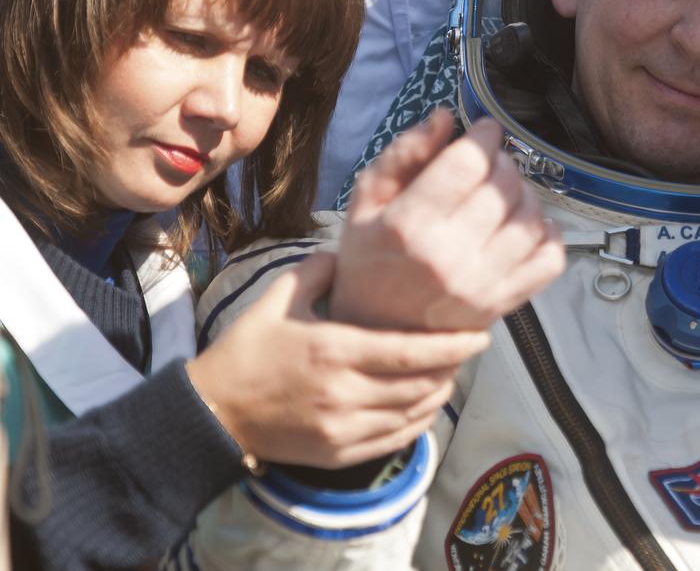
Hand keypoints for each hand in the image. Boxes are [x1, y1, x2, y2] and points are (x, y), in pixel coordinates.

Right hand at [187, 250, 491, 467]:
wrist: (213, 413)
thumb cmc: (246, 351)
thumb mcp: (278, 299)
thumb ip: (319, 270)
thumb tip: (352, 250)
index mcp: (335, 350)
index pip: (413, 351)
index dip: (454, 345)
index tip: (481, 334)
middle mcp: (344, 393)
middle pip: (422, 383)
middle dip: (454, 366)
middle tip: (470, 347)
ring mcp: (343, 428)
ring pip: (414, 412)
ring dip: (440, 392)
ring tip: (451, 371)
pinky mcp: (340, 454)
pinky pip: (397, 438)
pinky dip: (420, 419)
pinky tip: (426, 401)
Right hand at [331, 108, 565, 331]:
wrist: (376, 333)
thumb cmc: (369, 261)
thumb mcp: (366, 203)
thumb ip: (404, 154)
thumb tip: (444, 117)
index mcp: (408, 226)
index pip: (467, 164)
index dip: (484, 137)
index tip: (484, 131)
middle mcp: (448, 257)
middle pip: (503, 187)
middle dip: (502, 163)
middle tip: (490, 164)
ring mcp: (480, 285)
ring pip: (531, 218)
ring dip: (525, 195)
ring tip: (504, 194)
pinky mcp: (502, 305)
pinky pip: (549, 260)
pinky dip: (547, 235)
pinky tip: (525, 227)